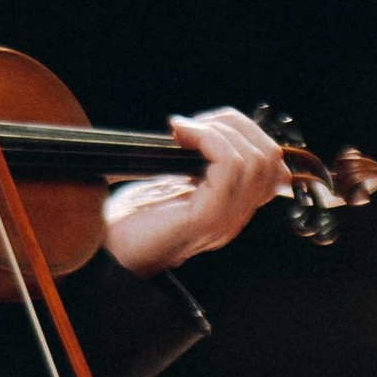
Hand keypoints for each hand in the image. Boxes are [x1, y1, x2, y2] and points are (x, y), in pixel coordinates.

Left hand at [102, 107, 286, 273]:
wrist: (107, 253)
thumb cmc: (131, 220)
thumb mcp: (174, 183)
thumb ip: (200, 163)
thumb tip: (213, 126)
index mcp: (232, 207)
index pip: (269, 162)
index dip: (242, 130)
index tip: (202, 123)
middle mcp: (235, 217)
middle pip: (269, 157)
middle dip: (234, 125)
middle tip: (194, 124)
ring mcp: (224, 220)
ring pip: (254, 159)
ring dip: (218, 131)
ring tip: (185, 130)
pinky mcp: (206, 219)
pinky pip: (229, 166)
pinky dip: (207, 139)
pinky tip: (180, 136)